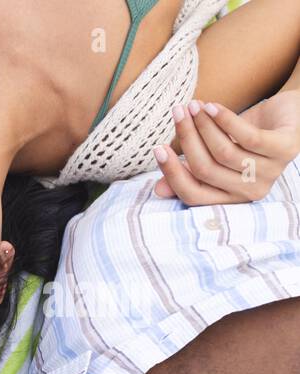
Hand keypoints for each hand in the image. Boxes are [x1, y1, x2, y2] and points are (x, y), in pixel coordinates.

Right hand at [152, 91, 299, 204]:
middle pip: (205, 170)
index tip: (157, 149)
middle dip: (186, 139)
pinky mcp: (285, 149)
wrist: (292, 114)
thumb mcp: (216, 155)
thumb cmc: (249, 136)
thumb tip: (159, 189)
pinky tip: (211, 106)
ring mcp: (270, 172)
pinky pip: (246, 137)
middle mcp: (251, 192)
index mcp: (232, 198)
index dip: (172, 173)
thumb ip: (191, 171)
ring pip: (224, 152)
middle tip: (177, 113)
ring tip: (193, 105)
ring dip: (204, 125)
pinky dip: (225, 120)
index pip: (193, 195)